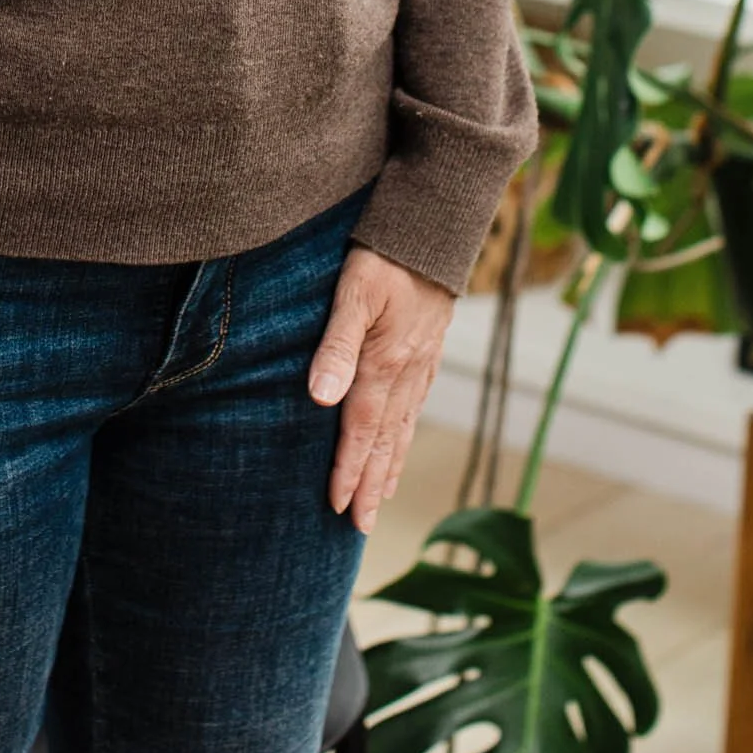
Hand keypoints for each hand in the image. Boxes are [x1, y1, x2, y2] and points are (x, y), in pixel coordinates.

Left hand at [308, 246, 454, 531]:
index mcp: (385, 362)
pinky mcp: (428, 350)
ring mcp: (421, 362)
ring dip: (389, 465)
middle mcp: (407, 370)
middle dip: (371, 483)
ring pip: (403, 426)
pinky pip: (416, 405)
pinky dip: (406, 434)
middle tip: (360, 526)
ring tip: (380, 499)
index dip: (348, 468)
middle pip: (385, 439)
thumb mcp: (353, 292)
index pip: (361, 428)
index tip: (336, 506)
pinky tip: (401, 442)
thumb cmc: (384, 253)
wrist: (432, 227)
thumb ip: (336, 345)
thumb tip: (320, 398)